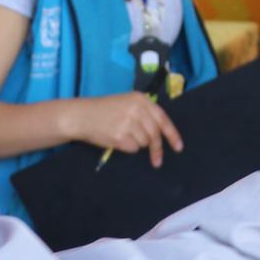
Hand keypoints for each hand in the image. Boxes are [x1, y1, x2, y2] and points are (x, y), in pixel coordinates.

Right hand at [66, 94, 184, 168]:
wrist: (81, 115)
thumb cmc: (104, 110)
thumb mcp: (126, 103)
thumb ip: (144, 113)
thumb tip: (161, 134)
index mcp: (140, 99)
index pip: (162, 119)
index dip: (172, 134)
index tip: (178, 147)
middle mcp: (136, 109)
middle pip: (155, 134)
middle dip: (157, 149)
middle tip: (157, 160)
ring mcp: (128, 122)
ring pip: (144, 143)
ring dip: (136, 144)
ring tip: (122, 135)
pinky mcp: (119, 136)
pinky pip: (132, 148)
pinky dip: (127, 148)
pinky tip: (116, 139)